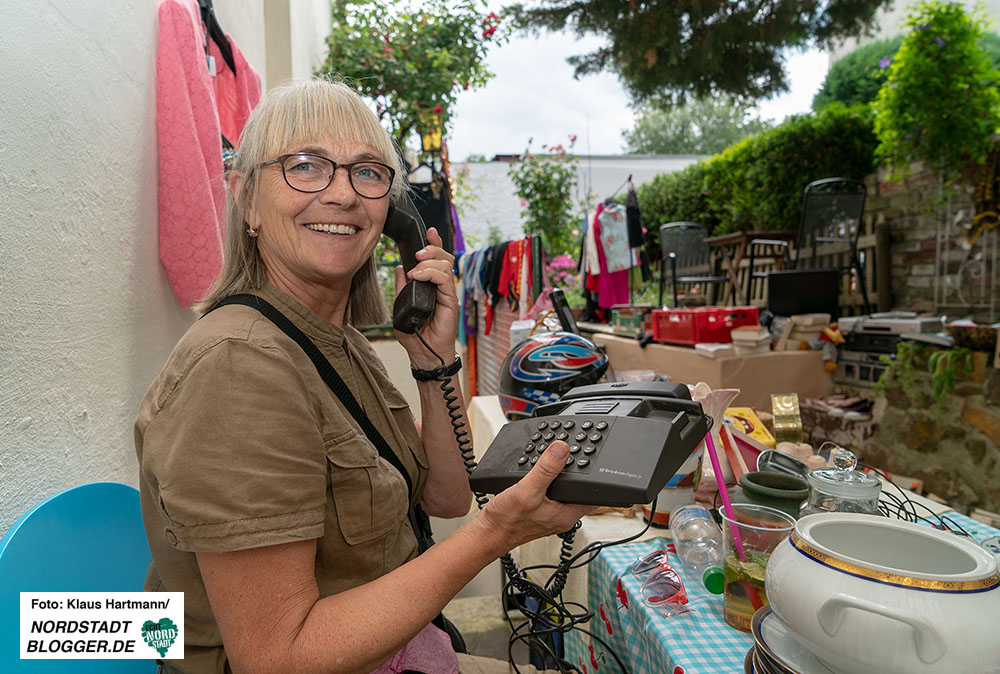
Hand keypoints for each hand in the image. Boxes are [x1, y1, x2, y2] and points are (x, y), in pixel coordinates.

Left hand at [393, 227, 458, 369]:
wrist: (423, 354)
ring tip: (415, 269)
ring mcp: (447, 293)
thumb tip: (399, 268)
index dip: (434, 244)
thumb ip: (402, 287)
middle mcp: (441, 287)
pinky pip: (445, 279)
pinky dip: (431, 273)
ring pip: (445, 265)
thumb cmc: (415, 334)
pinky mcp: (451, 301)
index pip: (436, 259)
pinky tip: (418, 276)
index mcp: (431, 285)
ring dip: (429, 262)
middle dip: (431, 249)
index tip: (428, 232)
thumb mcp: (401, 305)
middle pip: (444, 257)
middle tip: (417, 253)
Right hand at [475, 441, 596, 553]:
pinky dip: (549, 480)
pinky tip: (542, 473)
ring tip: (560, 461)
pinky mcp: (539, 510)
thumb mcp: (527, 490)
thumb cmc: (506, 521)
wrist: (487, 533)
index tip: (594, 459)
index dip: (597, 477)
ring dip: (563, 476)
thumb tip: (561, 449)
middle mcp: (561, 515)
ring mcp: (550, 513)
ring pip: (565, 491)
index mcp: (566, 514)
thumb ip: (546, 470)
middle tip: (576, 454)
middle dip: (579, 474)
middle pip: (580, 491)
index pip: (593, 495)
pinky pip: (551, 493)